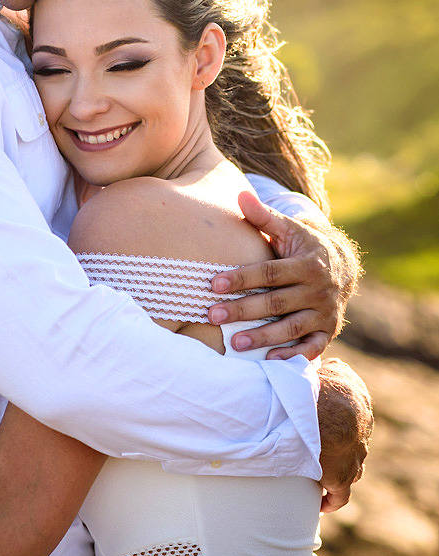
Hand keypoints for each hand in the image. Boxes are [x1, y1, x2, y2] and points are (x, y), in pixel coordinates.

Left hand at [208, 191, 360, 359]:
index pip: (269, 273)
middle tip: (213, 316)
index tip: (212, 284)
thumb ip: (263, 217)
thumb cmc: (302, 245)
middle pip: (276, 303)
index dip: (241, 278)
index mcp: (307, 264)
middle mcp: (319, 290)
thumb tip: (240, 195)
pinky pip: (311, 347)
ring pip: (292, 328)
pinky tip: (270, 360)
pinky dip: (293, 355)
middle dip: (244, 310)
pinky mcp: (327, 331)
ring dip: (264, 337)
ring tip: (235, 344)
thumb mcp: (287, 229)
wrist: (342, 266)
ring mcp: (325, 313)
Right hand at [316, 358, 372, 512]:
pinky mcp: (342, 478)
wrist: (322, 412)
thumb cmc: (320, 387)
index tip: (324, 424)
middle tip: (319, 449)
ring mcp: (355, 457)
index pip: (351, 414)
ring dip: (337, 472)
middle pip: (352, 442)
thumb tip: (323, 366)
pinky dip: (331, 500)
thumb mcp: (330, 369)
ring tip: (318, 475)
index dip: (337, 420)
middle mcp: (362, 431)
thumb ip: (330, 369)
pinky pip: (339, 495)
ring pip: (351, 469)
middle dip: (339, 446)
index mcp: (359, 404)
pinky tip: (321, 504)